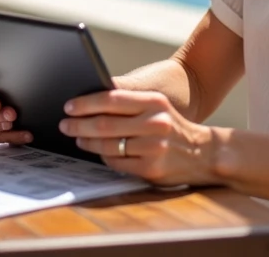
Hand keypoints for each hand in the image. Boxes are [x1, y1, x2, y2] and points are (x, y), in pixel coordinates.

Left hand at [59, 89, 218, 185]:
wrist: (204, 153)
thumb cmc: (172, 126)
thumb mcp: (157, 107)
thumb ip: (129, 103)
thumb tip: (90, 102)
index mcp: (154, 102)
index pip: (112, 99)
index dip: (86, 103)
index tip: (69, 105)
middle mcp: (155, 123)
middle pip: (105, 123)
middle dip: (79, 124)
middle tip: (64, 123)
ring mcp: (153, 147)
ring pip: (108, 145)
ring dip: (87, 141)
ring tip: (77, 137)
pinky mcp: (151, 169)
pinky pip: (117, 163)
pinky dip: (103, 157)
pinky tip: (97, 151)